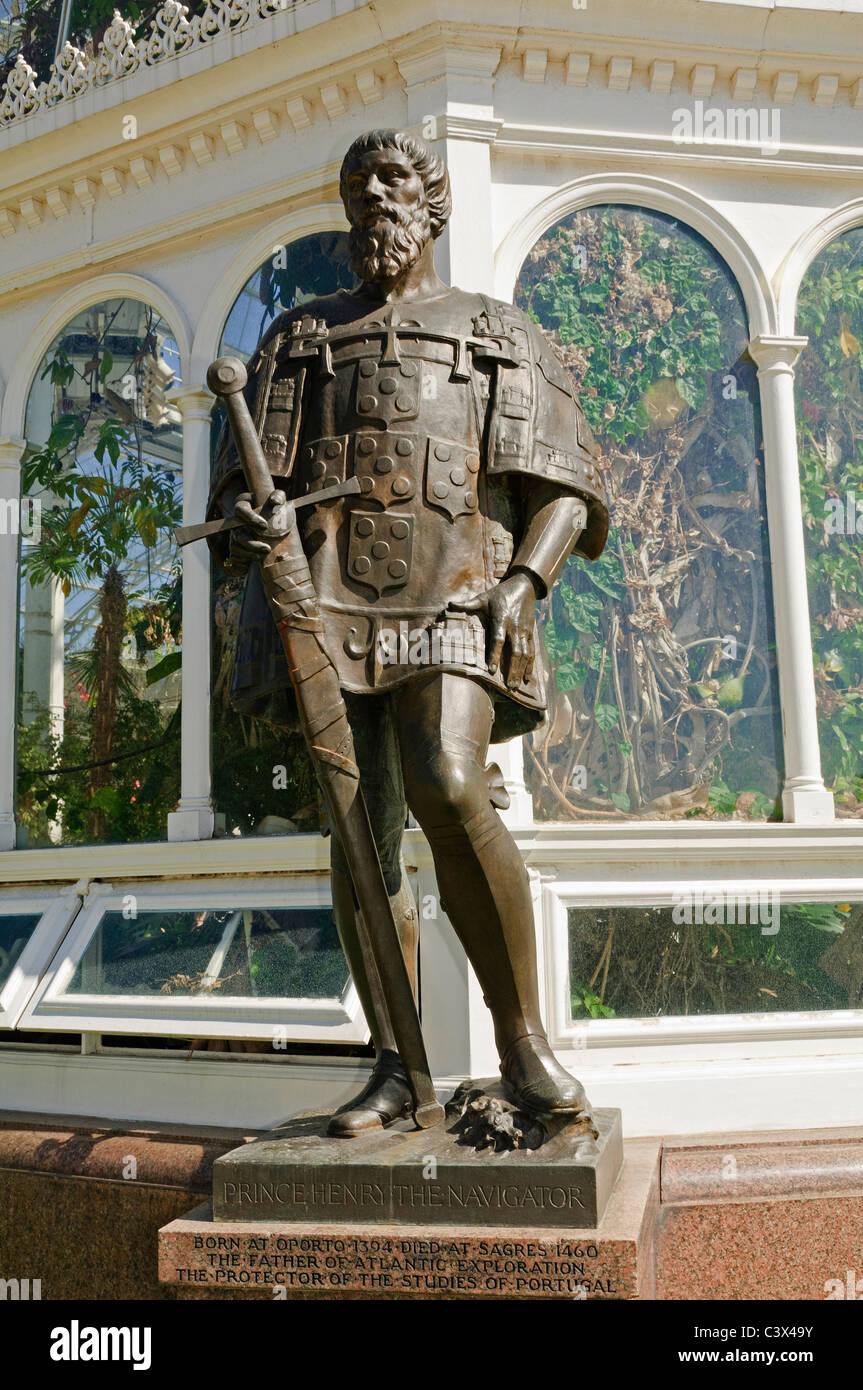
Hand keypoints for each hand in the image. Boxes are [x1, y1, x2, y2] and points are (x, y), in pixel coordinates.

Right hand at [224, 490, 282, 573]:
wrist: (270, 527)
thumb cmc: (272, 510)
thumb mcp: (277, 500)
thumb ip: (278, 496)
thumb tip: (275, 501)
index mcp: (243, 507)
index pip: (240, 510)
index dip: (250, 518)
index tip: (265, 526)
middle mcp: (235, 523)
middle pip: (237, 535)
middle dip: (251, 544)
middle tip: (267, 549)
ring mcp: (234, 537)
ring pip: (235, 548)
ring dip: (249, 554)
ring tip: (263, 555)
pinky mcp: (235, 551)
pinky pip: (234, 559)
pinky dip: (242, 564)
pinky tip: (252, 564)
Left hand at [450, 571, 537, 688]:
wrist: (524, 586)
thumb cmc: (500, 593)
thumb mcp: (483, 597)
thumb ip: (467, 604)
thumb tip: (449, 604)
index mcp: (501, 619)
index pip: (498, 640)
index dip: (495, 655)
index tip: (492, 670)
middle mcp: (514, 627)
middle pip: (514, 652)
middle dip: (511, 670)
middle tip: (508, 686)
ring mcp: (524, 631)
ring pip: (524, 654)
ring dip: (520, 671)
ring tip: (515, 686)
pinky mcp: (531, 633)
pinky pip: (531, 651)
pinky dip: (530, 665)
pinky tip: (527, 678)